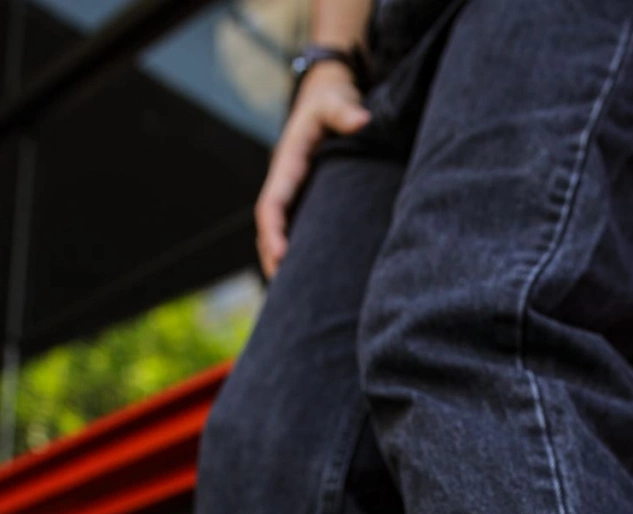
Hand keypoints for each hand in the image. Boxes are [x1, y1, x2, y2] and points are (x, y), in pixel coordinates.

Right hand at [256, 61, 370, 278]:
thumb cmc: (331, 99)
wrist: (327, 96)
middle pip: (270, 229)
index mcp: (286, 165)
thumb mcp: (335, 100)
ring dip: (282, 263)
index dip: (273, 232)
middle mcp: (285, 184)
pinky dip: (299, 255)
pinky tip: (312, 280)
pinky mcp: (306, 201)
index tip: (280, 256)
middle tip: (286, 294)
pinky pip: (297, 231)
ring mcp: (294, 195)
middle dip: (273, 260)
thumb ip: (344, 111)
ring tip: (295, 298)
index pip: (271, 204)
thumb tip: (362, 121)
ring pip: (282, 234)